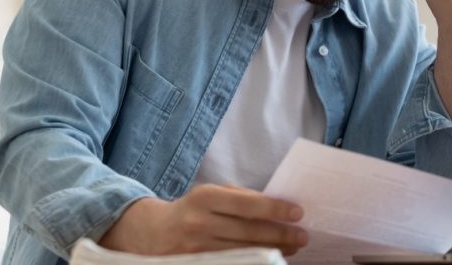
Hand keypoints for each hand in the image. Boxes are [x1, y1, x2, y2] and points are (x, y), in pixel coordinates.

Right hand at [99, 184, 307, 255]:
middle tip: (303, 236)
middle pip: (248, 232)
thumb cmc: (191, 210)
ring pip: (243, 253)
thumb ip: (240, 198)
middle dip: (280, 235)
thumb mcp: (210, 194)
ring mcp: (195, 250)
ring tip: (293, 249)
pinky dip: (252, 263)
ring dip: (272, 252)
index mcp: (205, 198)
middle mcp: (199, 224)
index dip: (275, 209)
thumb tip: (276, 205)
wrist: (148, 234)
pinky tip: (268, 261)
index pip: (247, 205)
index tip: (298, 213)